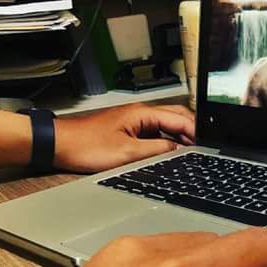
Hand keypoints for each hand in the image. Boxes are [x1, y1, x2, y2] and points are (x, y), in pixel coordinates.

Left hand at [54, 103, 195, 172]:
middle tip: (203, 149)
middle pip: (176, 118)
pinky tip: (169, 153)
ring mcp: (134, 120)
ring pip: (166, 126)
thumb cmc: (87, 146)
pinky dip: (165, 141)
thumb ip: (158, 150)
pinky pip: (154, 133)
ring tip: (190, 153)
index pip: (180, 118)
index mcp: (143, 113)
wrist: (59, 145)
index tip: (207, 145)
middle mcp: (141, 113)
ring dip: (179, 137)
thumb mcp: (128, 153)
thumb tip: (179, 150)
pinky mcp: (128, 130)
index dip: (197, 132)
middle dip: (192, 132)